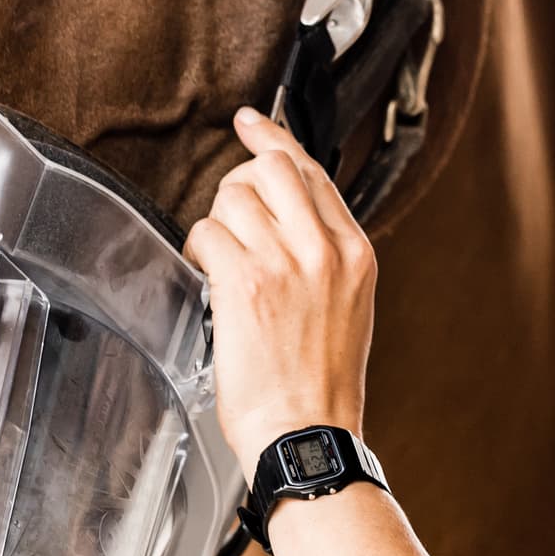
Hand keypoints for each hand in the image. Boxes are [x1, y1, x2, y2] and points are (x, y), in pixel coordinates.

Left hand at [187, 107, 376, 460]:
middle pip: (271, 168)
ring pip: (232, 197)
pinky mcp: (246, 283)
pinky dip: (199, 252)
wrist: (307, 433)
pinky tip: (209, 281)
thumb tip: (286, 220)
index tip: (253, 122)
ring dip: (215, 225)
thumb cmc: (320, 386)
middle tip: (228, 210)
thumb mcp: (348, 309)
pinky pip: (207, 233)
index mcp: (355, 253)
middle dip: (238, 180)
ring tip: (221, 265)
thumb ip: (325, 258)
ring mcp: (286, 263)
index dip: (275, 141)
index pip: (313, 172)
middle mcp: (325, 249)